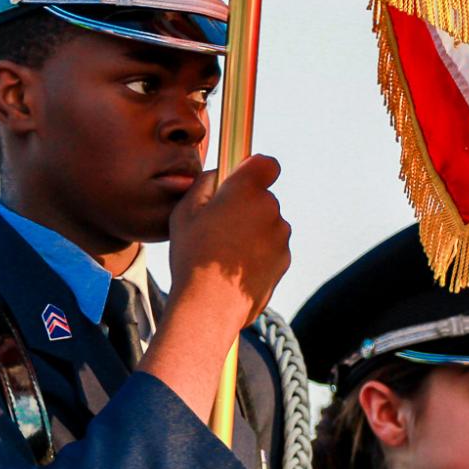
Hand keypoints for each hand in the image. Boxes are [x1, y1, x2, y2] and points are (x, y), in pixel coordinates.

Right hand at [166, 154, 291, 329]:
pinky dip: (257, 256)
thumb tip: (218, 176)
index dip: (255, 170)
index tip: (240, 181)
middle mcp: (270, 209)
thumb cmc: (193, 256)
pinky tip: (233, 271)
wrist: (211, 304)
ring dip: (252, 234)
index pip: (267, 165)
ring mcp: (280, 237)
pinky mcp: (284, 261)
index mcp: (247, 190)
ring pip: (267, 226)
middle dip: (245, 208)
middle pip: (262, 199)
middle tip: (218, 228)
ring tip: (223, 255)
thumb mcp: (185, 211)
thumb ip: (204, 184)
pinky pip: (271, 250)